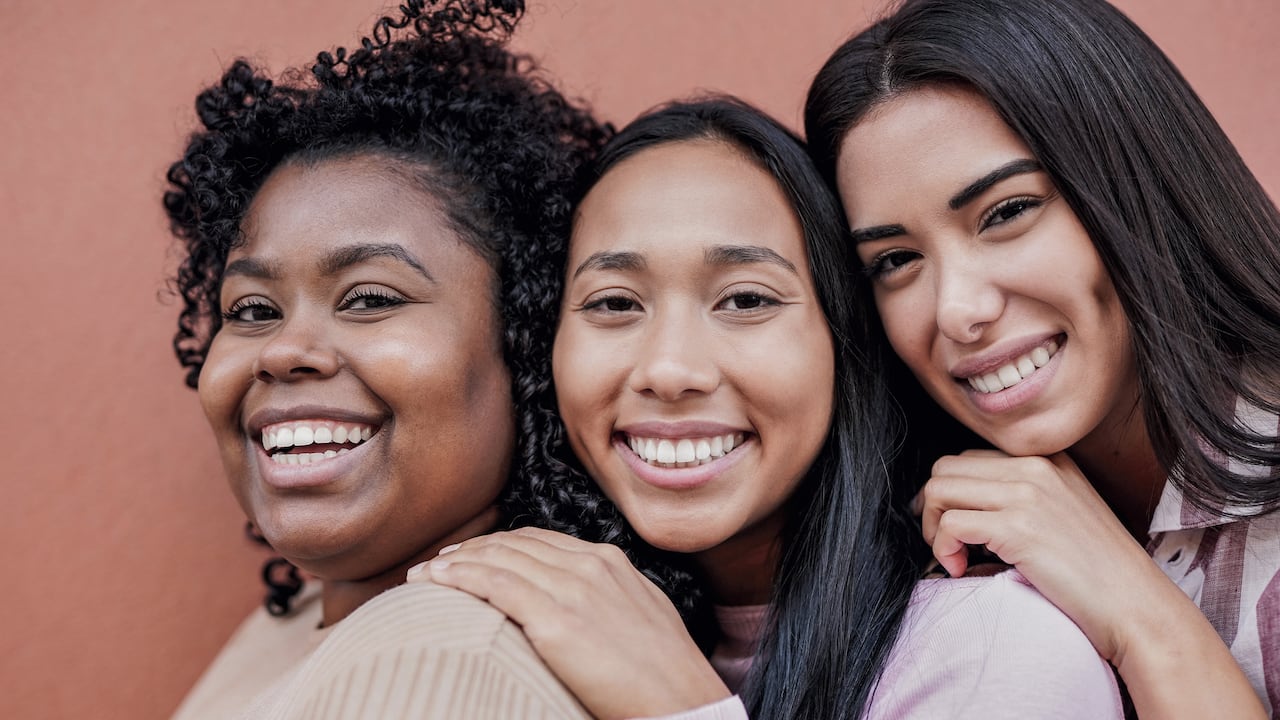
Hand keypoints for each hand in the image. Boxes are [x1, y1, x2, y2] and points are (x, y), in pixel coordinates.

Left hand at [406, 527, 729, 719]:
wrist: (682, 699)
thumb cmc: (665, 673)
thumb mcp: (640, 615)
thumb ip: (608, 598)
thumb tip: (582, 606)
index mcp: (609, 562)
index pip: (539, 540)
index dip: (499, 545)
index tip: (472, 555)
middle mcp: (588, 565)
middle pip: (514, 544)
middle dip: (471, 550)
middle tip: (440, 561)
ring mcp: (573, 589)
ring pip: (499, 559)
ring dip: (455, 562)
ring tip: (426, 572)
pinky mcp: (557, 619)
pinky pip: (495, 585)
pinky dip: (460, 576)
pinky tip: (436, 579)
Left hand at [916, 450, 1264, 718]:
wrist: (1136, 606)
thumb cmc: (1098, 572)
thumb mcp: (1063, 513)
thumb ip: (1022, 496)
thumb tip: (962, 505)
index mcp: (1047, 460)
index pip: (969, 458)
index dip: (951, 495)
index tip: (952, 527)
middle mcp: (1036, 467)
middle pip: (946, 468)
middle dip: (933, 507)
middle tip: (947, 543)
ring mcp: (1027, 493)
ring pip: (939, 489)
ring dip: (933, 527)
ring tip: (954, 557)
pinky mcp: (1018, 527)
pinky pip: (950, 523)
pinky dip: (943, 548)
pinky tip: (961, 568)